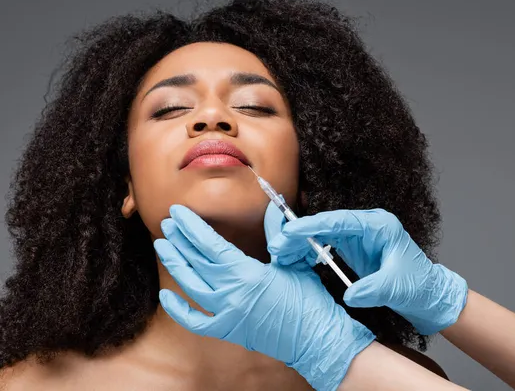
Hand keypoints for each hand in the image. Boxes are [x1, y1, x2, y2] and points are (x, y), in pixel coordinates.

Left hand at [153, 202, 374, 390]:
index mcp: (247, 273)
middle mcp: (232, 294)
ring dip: (175, 265)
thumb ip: (277, 234)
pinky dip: (179, 310)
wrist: (317, 338)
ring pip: (191, 287)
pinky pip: (195, 322)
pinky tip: (167, 296)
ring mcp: (227, 315)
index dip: (191, 227)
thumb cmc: (309, 300)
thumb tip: (273, 209)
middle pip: (196, 262)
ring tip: (163, 247)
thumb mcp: (294, 262)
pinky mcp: (228, 331)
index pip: (210, 245)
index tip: (178, 213)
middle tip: (167, 224)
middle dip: (179, 240)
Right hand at [267, 209, 467, 334]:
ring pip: (323, 233)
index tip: (291, 232)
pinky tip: (296, 259)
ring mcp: (360, 236)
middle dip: (301, 234)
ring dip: (302, 242)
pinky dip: (310, 251)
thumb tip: (349, 295)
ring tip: (281, 253)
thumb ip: (372, 289)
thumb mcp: (395, 287)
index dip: (313, 225)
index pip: (340, 221)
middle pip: (327, 224)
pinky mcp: (354, 248)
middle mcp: (367, 226)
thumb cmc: (418, 284)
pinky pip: (327, 244)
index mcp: (379, 226)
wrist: (427, 294)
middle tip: (278, 246)